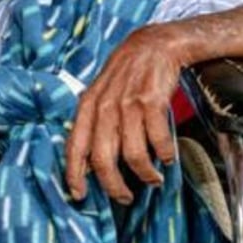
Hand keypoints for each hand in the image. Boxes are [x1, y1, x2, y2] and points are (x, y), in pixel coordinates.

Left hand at [65, 25, 182, 203]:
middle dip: (114, 185)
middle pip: (103, 158)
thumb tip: (89, 163)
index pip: (75, 146)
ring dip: (145, 174)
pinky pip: (158, 140)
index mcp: (87, 106)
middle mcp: (104, 107)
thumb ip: (93, 124)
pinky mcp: (152, 101)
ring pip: (133, 154)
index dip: (75, 174)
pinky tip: (168, 157)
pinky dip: (165, 154)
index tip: (79, 195)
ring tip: (153, 179)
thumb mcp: (101, 94)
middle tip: (124, 197)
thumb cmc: (125, 75)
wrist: (153, 45)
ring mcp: (128, 104)